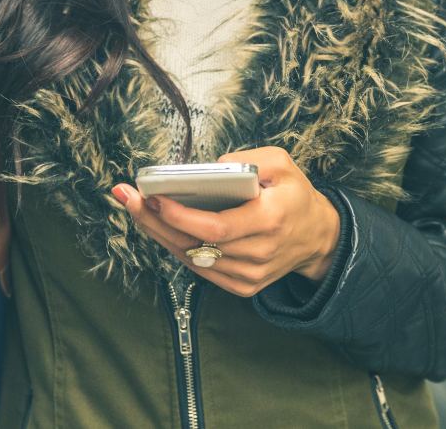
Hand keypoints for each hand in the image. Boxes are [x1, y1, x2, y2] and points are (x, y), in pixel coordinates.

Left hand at [113, 147, 340, 297]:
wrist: (317, 236)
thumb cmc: (295, 194)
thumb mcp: (283, 164)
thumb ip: (250, 159)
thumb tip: (210, 169)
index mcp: (271, 219)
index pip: (218, 226)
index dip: (182, 216)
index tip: (155, 198)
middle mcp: (259, 252)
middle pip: (196, 243)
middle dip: (156, 221)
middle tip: (129, 198)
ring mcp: (250, 275)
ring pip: (193, 258)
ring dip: (160, 234)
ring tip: (136, 208)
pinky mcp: (243, 286)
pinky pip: (201, 269)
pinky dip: (177, 248)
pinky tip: (159, 228)